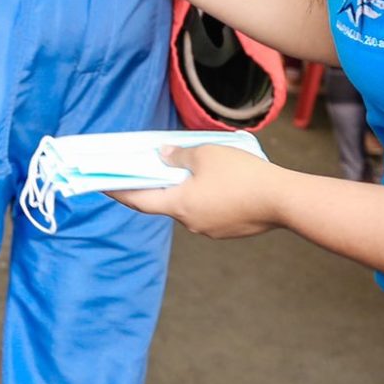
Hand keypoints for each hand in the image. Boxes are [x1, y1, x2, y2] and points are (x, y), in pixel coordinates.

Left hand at [107, 144, 290, 238]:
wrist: (282, 200)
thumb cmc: (241, 174)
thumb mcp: (205, 154)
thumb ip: (179, 154)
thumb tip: (163, 155)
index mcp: (179, 206)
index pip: (138, 200)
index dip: (118, 190)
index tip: (101, 184)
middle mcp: (190, 223)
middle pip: (164, 203)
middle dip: (156, 185)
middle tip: (148, 167)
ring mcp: (210, 229)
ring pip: (188, 206)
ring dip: (184, 190)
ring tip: (187, 168)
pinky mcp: (228, 229)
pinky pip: (208, 210)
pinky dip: (203, 196)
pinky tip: (213, 181)